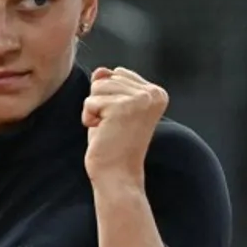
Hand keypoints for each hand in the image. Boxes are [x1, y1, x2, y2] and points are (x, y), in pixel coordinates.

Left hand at [82, 67, 168, 187]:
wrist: (117, 175)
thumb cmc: (114, 145)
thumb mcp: (111, 108)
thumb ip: (108, 84)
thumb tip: (99, 70)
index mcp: (157, 92)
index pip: (118, 74)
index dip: (109, 99)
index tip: (121, 121)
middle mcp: (153, 93)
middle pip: (107, 78)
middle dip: (101, 103)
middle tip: (114, 128)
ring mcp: (140, 99)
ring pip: (97, 87)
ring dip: (94, 111)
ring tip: (109, 130)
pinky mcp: (123, 107)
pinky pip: (90, 101)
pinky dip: (89, 118)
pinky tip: (103, 133)